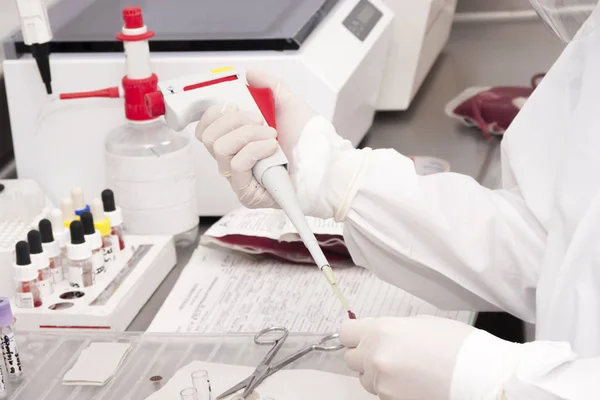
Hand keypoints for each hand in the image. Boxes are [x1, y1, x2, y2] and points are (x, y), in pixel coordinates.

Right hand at [196, 70, 366, 219]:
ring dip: (248, 134)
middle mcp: (234, 161)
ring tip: (272, 136)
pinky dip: (254, 150)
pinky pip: (236, 165)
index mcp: (237, 141)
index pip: (205, 129)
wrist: (328, 164)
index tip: (236, 106)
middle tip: (261, 121)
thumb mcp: (289, 105)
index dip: (214, 113)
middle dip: (234, 121)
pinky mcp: (247, 194)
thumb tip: (249, 75)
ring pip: (219, 148)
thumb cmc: (311, 141)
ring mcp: (239, 179)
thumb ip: (269, 87)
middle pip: (207, 137)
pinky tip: (272, 149)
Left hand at [339, 316, 474, 399]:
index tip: (362, 338)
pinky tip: (415, 384)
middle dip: (365, 357)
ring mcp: (382, 384)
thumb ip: (391, 329)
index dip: (355, 336)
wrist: (482, 376)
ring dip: (378, 375)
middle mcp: (375, 357)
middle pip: (352, 359)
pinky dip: (393, 390)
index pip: (346, 334)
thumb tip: (376, 335)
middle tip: (389, 354)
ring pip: (366, 380)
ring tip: (407, 371)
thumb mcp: (420, 324)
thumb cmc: (458, 345)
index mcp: (381, 331)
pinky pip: (382, 394)